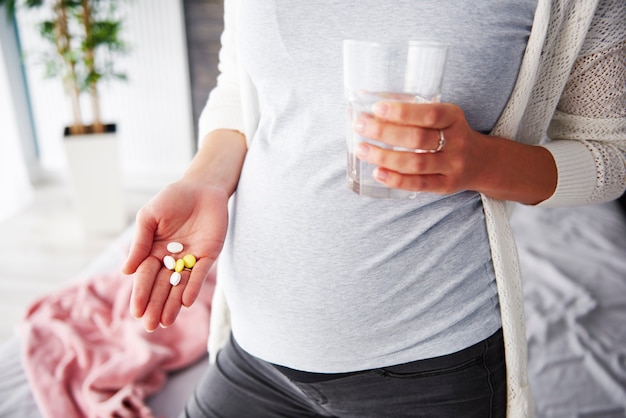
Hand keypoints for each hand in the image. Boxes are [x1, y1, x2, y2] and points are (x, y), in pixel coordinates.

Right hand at [121, 180, 228, 331]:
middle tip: (150, 326)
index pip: (145, 277)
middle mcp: (171, 259)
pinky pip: (199, 274)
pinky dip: (192, 287)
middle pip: (162, 286)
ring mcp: (190, 259)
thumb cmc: (172, 199)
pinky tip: (185, 302)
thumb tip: (125, 271)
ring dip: (173, 304)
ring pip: (180, 286)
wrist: (201, 187)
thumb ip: (140, 243)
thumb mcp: (149, 217)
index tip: (136, 312)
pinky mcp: (208, 255)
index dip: (141, 294)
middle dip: (156, 306)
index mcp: (153, 251)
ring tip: (166, 322)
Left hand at [353, 101, 490, 194]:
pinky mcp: (445, 185)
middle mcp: (456, 142)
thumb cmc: (449, 133)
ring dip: (384, 157)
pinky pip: (418, 184)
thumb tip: (366, 101)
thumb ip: (412, 111)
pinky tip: (377, 173)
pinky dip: (396, 180)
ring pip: (415, 163)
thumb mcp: (442, 116)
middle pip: (418, 139)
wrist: (481, 161)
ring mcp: (452, 166)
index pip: (430, 114)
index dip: (403, 112)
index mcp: (454, 117)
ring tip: (361, 149)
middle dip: (385, 133)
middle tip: (360, 126)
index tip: (377, 108)